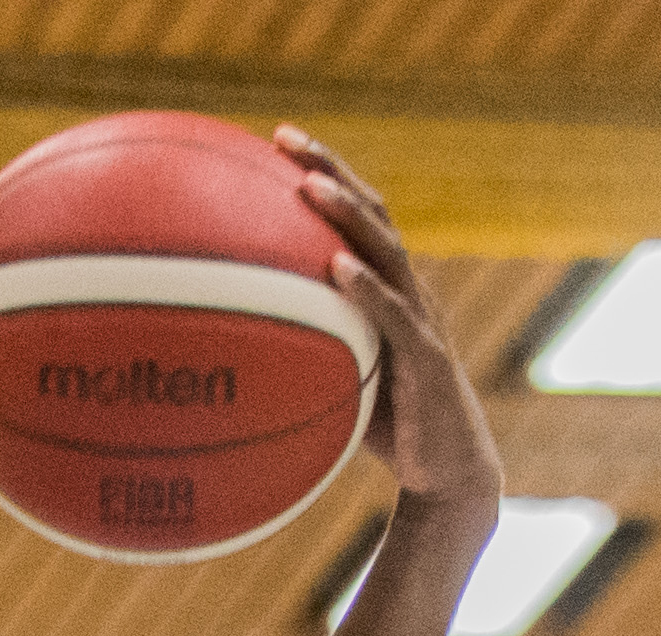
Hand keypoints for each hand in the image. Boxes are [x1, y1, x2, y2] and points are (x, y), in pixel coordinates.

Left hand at [280, 130, 500, 517]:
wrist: (446, 473)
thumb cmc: (384, 430)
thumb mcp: (330, 386)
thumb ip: (290, 362)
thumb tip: (214, 367)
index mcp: (385, 289)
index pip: (354, 216)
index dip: (322, 173)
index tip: (275, 141)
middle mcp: (407, 289)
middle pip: (371, 212)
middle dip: (329, 170)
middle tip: (285, 138)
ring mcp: (421, 319)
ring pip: (385, 250)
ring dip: (346, 216)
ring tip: (307, 188)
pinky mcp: (428, 359)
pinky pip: (395, 317)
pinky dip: (366, 289)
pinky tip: (335, 269)